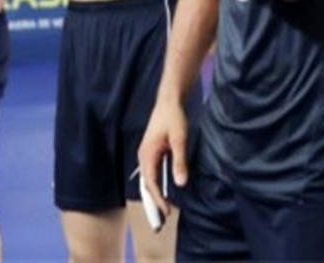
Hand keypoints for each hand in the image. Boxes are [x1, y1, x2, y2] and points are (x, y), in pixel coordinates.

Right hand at [137, 96, 189, 218]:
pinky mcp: (150, 153)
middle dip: (153, 203)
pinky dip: (156, 186)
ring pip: (148, 180)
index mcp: (147, 154)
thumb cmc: (173, 119)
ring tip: (163, 211)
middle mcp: (143, 156)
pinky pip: (151, 174)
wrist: (168, 102)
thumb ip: (179, 162)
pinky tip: (165, 193)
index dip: (158, 200)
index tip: (166, 213)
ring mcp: (145, 154)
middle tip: (162, 221)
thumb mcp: (180, 140)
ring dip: (154, 196)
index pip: (151, 183)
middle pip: (146, 185)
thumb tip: (180, 184)